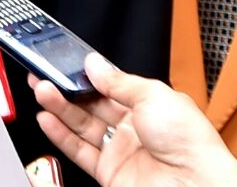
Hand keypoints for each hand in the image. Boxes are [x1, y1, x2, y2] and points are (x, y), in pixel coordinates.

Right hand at [31, 54, 236, 186]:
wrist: (195, 185)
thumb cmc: (190, 142)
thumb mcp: (153, 94)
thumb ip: (117, 80)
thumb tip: (94, 64)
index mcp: (148, 105)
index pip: (108, 85)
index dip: (86, 75)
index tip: (65, 62)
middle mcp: (133, 127)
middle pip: (91, 104)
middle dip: (66, 88)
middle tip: (44, 73)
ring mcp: (120, 150)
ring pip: (81, 125)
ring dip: (59, 107)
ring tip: (41, 89)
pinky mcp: (109, 173)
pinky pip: (79, 151)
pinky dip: (61, 135)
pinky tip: (47, 119)